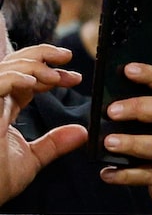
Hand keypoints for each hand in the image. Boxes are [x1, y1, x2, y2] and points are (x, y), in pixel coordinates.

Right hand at [0, 44, 84, 207]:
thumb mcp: (30, 159)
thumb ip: (53, 143)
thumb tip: (80, 132)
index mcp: (1, 110)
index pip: (26, 80)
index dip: (50, 73)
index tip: (75, 78)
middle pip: (13, 65)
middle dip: (41, 55)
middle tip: (67, 57)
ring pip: (4, 68)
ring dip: (32, 65)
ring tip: (55, 76)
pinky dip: (13, 78)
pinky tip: (33, 83)